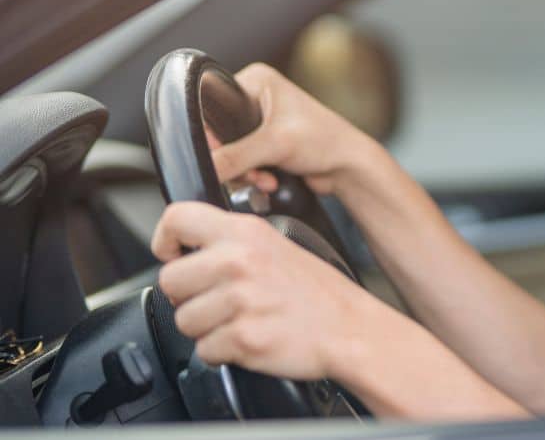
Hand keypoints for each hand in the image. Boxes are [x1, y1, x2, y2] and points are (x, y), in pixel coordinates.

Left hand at [152, 201, 377, 380]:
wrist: (352, 329)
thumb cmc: (318, 293)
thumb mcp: (277, 244)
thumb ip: (232, 242)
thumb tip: (187, 252)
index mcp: (246, 232)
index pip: (177, 217)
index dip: (166, 240)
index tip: (174, 255)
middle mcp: (239, 261)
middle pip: (168, 280)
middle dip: (188, 296)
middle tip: (220, 300)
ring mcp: (240, 301)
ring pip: (183, 321)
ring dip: (206, 328)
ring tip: (242, 320)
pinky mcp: (242, 338)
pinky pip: (204, 351)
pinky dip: (223, 352)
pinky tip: (249, 339)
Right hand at [209, 63, 372, 194]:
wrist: (348, 168)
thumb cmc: (326, 141)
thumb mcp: (275, 145)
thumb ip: (235, 157)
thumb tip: (207, 168)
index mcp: (257, 80)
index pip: (213, 104)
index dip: (211, 134)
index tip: (217, 156)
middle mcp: (258, 97)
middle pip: (221, 133)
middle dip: (233, 159)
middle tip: (248, 172)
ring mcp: (262, 122)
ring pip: (230, 152)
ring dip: (244, 172)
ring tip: (264, 179)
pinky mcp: (266, 144)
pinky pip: (243, 162)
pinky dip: (252, 176)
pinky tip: (269, 181)